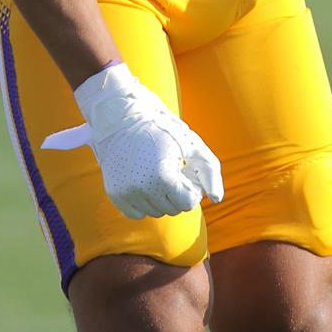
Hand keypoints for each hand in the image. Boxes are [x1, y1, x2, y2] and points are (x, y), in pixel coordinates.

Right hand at [42, 63, 222, 218]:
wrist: (123, 118)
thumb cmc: (163, 130)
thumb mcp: (193, 145)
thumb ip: (210, 172)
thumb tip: (216, 199)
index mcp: (163, 177)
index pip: (188, 203)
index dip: (192, 187)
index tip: (186, 170)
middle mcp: (141, 189)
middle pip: (173, 209)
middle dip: (178, 193)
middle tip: (173, 169)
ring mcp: (125, 193)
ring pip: (156, 212)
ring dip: (162, 197)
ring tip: (159, 172)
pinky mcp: (114, 194)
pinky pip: (137, 213)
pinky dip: (144, 201)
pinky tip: (144, 181)